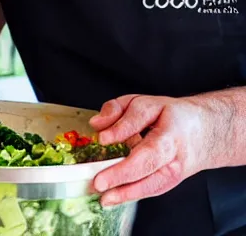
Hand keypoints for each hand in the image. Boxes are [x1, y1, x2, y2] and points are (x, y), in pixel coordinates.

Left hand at [89, 94, 217, 206]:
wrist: (204, 131)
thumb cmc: (168, 116)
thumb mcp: (141, 102)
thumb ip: (116, 109)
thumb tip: (96, 124)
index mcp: (164, 118)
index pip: (142, 120)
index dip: (122, 129)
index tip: (103, 138)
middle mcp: (173, 145)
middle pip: (150, 158)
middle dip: (124, 171)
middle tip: (100, 181)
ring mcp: (175, 167)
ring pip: (152, 182)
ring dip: (126, 192)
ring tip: (104, 197)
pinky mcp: (172, 181)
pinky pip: (150, 190)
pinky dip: (130, 196)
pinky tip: (111, 198)